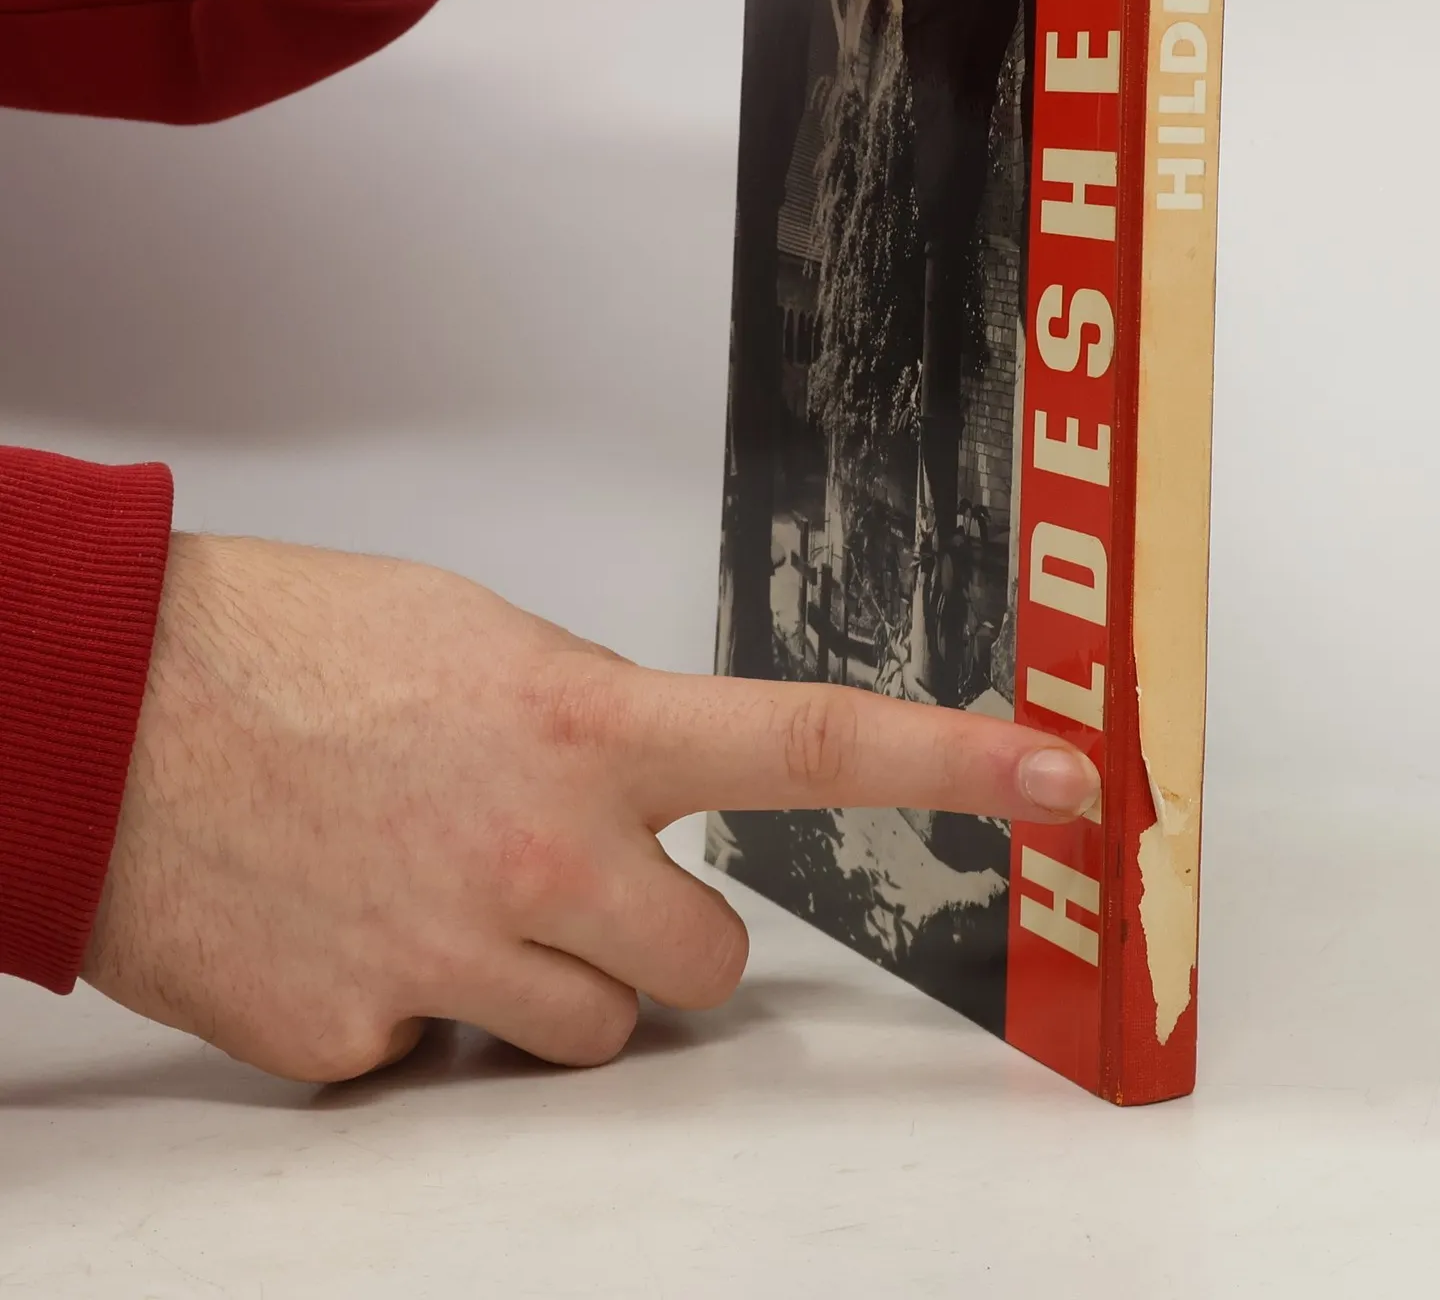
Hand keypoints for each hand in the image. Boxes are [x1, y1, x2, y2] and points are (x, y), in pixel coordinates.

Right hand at [82, 535, 1097, 1082]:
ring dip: (546, 983)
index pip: (817, 746)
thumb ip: (596, 726)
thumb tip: (650, 796)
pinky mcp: (362, 1046)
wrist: (100, 711)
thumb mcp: (484, 645)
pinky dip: (420, 1013)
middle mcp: (548, 855)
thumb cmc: (293, 646)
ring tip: (435, 887)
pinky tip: (346, 928)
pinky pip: (450, 1063)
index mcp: (590, 726)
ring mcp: (457, 961)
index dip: (958, 764)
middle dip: (660, 936)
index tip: (1071, 783)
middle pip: (708, 967)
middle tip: (562, 868)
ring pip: (591, 1034)